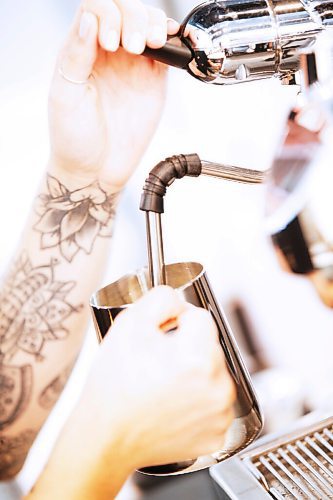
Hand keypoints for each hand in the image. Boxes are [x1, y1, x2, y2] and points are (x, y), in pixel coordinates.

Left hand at [48, 0, 179, 189]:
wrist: (96, 170)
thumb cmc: (74, 138)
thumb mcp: (66, 96)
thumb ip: (76, 55)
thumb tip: (88, 19)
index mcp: (81, 50)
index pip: (96, 9)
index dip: (107, 16)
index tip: (111, 45)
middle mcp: (108, 53)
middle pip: (125, 10)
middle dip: (133, 19)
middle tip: (133, 47)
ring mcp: (132, 65)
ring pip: (147, 23)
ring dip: (152, 24)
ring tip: (151, 44)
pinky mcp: (153, 80)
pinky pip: (166, 51)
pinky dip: (171, 40)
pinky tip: (166, 42)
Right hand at [84, 286, 235, 469]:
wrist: (105, 438)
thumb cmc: (114, 387)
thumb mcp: (130, 324)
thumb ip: (162, 298)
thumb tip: (180, 301)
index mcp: (198, 357)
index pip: (201, 317)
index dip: (178, 320)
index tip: (162, 334)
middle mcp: (217, 388)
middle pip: (210, 346)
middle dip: (188, 347)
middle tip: (157, 363)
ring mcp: (219, 415)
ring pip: (213, 374)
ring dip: (195, 373)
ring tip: (163, 385)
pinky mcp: (216, 436)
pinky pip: (212, 403)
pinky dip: (197, 401)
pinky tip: (172, 405)